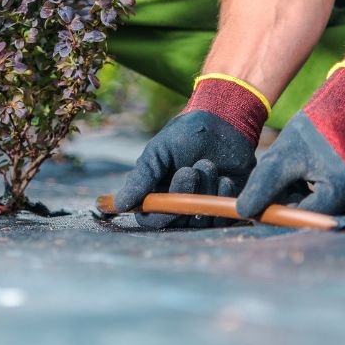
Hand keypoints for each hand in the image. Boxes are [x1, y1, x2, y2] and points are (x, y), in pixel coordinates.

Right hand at [114, 75, 268, 228]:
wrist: (223, 123)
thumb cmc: (185, 134)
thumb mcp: (158, 151)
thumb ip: (141, 177)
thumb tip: (119, 204)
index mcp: (156, 192)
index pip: (150, 219)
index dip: (159, 212)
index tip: (169, 194)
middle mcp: (177, 204)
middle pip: (176, 221)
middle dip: (184, 195)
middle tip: (190, 170)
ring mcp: (201, 206)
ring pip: (200, 219)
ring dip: (204, 191)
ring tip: (207, 164)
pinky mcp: (224, 206)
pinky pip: (222, 217)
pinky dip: (222, 197)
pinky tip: (224, 178)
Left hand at [237, 63, 344, 217]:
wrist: (340, 114)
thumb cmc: (309, 132)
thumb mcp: (280, 157)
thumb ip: (263, 186)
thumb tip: (245, 213)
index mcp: (343, 188)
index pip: (304, 216)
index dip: (279, 213)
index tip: (258, 208)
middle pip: (313, 217)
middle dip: (289, 204)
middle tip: (277, 182)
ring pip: (319, 213)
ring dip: (300, 200)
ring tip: (294, 175)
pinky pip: (330, 207)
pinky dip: (312, 197)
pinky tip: (307, 178)